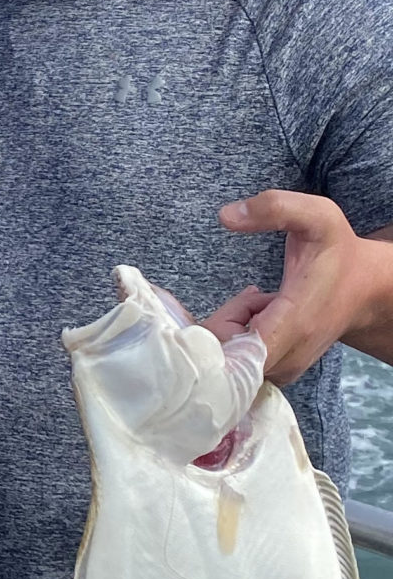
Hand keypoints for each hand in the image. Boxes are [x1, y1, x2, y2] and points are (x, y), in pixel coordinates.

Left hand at [217, 190, 392, 384]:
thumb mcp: (317, 215)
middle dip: (221, 321)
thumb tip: (226, 215)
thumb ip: (274, 207)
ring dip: (230, 328)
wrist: (366, 290)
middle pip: (221, 355)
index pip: (232, 351)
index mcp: (294, 323)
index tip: (224, 301)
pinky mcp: (278, 371)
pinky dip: (238, 338)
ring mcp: (282, 369)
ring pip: (228, 359)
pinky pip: (239, 362)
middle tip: (252, 294)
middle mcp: (287, 357)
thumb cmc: (340, 252)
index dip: (213, 329)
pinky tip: (262, 316)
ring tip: (261, 301)